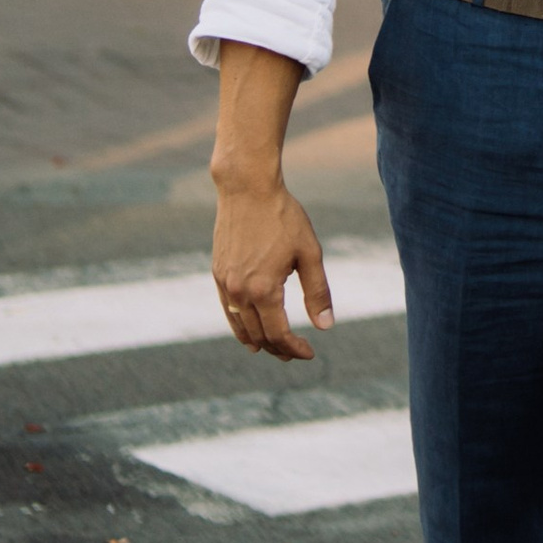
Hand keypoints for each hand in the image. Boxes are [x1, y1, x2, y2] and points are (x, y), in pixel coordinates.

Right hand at [211, 175, 334, 362]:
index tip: (309, 353)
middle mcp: (239, 292)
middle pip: (259, 336)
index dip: (294, 348)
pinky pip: (228, 311)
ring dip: (258, 341)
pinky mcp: (217, 274)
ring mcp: (224, 284)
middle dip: (279, 348)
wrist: (247, 190)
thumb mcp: (310, 253)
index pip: (279, 334)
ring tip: (275, 348)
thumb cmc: (283, 217)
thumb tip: (325, 326)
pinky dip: (240, 326)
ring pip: (240, 327)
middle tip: (295, 353)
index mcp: (264, 290)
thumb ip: (317, 292)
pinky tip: (250, 331)